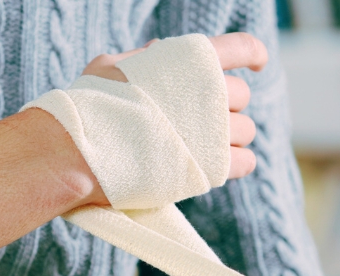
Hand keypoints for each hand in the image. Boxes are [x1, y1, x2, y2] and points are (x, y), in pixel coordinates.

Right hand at [81, 32, 265, 179]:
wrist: (83, 151)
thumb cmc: (90, 106)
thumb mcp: (110, 67)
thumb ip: (139, 58)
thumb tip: (157, 49)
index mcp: (191, 58)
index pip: (242, 46)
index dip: (253, 53)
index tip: (256, 64)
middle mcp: (211, 89)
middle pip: (242, 94)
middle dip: (225, 105)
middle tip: (200, 120)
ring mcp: (217, 129)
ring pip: (247, 130)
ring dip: (229, 138)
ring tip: (199, 147)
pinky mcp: (217, 165)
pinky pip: (247, 161)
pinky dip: (237, 164)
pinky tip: (217, 166)